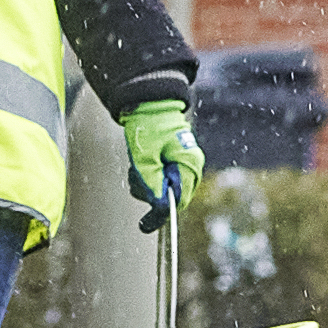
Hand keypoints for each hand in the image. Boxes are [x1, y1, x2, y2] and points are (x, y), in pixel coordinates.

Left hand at [121, 101, 206, 232]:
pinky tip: (142, 162)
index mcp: (189, 165)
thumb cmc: (147, 126)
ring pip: (167, 188)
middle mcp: (191, 166)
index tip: (144, 226)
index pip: (177, 201)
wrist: (149, 101)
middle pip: (173, 197)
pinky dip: (150, 175)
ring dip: (147, 183)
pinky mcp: (175, 160)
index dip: (160, 213)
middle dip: (152, 193)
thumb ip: (151, 183)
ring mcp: (185, 163)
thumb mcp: (144, 157)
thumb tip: (158, 209)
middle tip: (136, 176)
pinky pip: (164, 178)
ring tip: (137, 165)